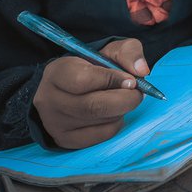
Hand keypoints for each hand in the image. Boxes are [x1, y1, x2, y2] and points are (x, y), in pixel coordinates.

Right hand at [33, 38, 148, 149]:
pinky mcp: (65, 140)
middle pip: (94, 106)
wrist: (70, 89)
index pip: (84, 80)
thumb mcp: (109, 51)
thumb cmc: (92, 67)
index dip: (113, 80)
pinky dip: (115, 124)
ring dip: (121, 111)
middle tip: (138, 93)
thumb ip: (128, 52)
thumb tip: (141, 70)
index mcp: (57, 72)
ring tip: (123, 100)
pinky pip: (102, 136)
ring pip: (100, 121)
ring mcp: (55, 123)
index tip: (132, 80)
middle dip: (125, 99)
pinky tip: (113, 114)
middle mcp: (50, 100)